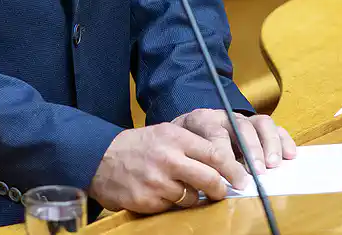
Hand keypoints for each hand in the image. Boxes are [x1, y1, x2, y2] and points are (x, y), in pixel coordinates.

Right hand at [88, 123, 248, 213]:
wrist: (100, 158)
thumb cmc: (137, 146)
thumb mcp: (164, 134)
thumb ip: (191, 146)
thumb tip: (223, 163)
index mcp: (174, 137)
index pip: (214, 154)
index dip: (232, 169)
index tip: (241, 178)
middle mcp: (168, 158)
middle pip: (210, 178)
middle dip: (221, 189)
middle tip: (222, 191)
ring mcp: (157, 181)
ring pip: (192, 197)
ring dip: (191, 196)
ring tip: (178, 187)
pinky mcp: (148, 200)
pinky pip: (173, 207)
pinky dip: (171, 203)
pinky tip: (160, 192)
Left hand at [173, 109, 296, 174]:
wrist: (186, 133)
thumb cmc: (186, 149)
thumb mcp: (182, 153)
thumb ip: (193, 163)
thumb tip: (206, 184)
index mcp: (201, 120)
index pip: (216, 134)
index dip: (226, 157)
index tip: (234, 179)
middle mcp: (224, 116)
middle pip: (241, 127)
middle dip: (251, 150)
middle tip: (257, 173)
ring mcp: (242, 119)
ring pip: (261, 123)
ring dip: (269, 144)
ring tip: (273, 165)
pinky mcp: (257, 125)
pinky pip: (274, 128)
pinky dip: (283, 140)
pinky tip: (290, 156)